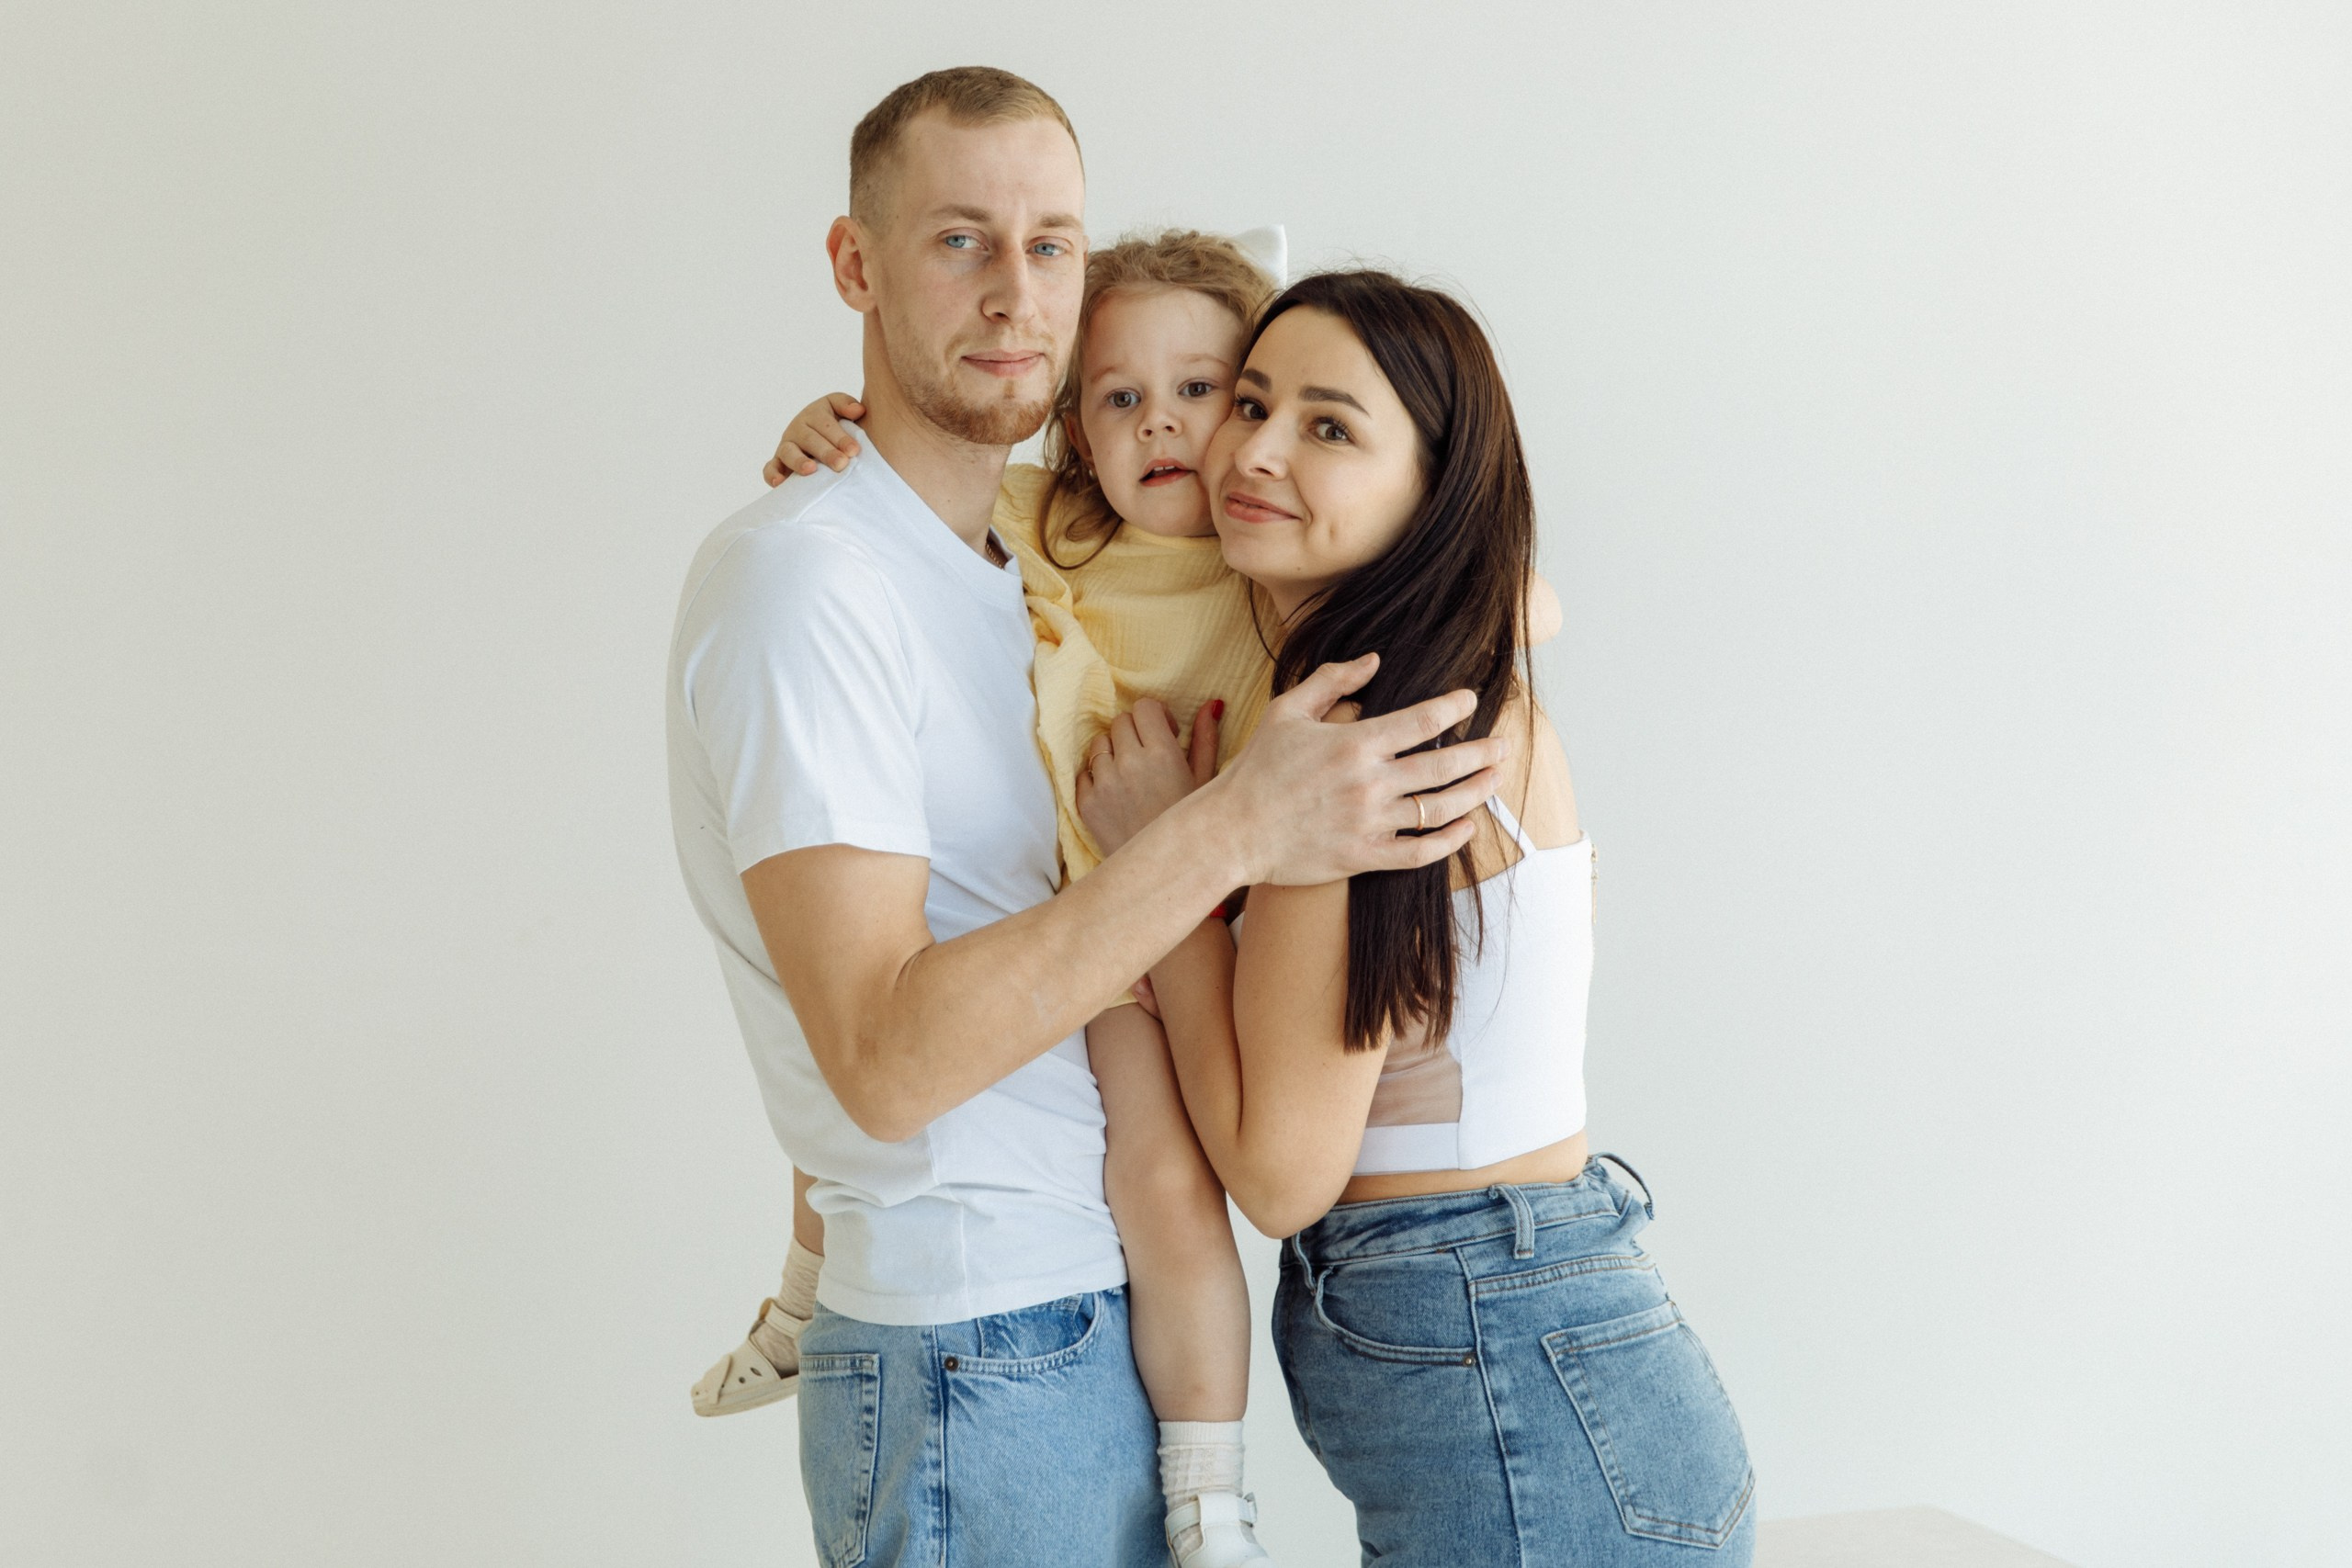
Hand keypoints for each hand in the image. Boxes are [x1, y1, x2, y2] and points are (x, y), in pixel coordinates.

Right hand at [764, 393, 866, 484]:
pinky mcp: (778, 463)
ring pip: (789, 452)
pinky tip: (781, 483)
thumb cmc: (835, 426)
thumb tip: (858, 410)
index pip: (825, 424)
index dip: (840, 437)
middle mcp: (798, 429)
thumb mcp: (839, 410)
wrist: (822, 441)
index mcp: (814, 415)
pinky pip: (771, 468)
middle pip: (810, 439)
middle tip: (841, 463)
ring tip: (811, 470)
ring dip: (799, 461)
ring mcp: (786, 446)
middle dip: (826, 452)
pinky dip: (773, 475)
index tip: (854, 450)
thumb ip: (846, 405)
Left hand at [1076, 698, 1221, 856]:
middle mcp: (1129, 764)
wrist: (1166, 874)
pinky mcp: (1086, 804)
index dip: (1155, 716)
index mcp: (1162, 754)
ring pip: (1099, 744)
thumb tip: (1210, 705)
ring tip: (1131, 774)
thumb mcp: (1206, 782)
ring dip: (1114, 752)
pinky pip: (1083, 773)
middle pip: (1120, 722)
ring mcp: (1104, 784)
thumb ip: (1205, 739)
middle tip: (1148, 753)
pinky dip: (1097, 777)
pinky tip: (1117, 793)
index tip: (1164, 732)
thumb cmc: (1193, 826)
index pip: (1144, 708)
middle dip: (1135, 732)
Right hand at [1202, 653, 1508, 886]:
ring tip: (1494, 779)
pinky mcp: (1363, 857)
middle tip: (1504, 744)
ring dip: (1476, 792)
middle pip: (1443, 766)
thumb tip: (1374, 661)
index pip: (1422, 720)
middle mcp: (1369, 783)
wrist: (1232, 829)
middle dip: (1482, 753)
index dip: (1454, 707)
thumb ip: (1332, 681)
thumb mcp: (1287, 711)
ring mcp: (1369, 823)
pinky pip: (1419, 852)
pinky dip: (1449, 842)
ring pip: (1440, 809)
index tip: (1470, 700)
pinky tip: (1466, 827)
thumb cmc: (1257, 768)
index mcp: (1354, 744)